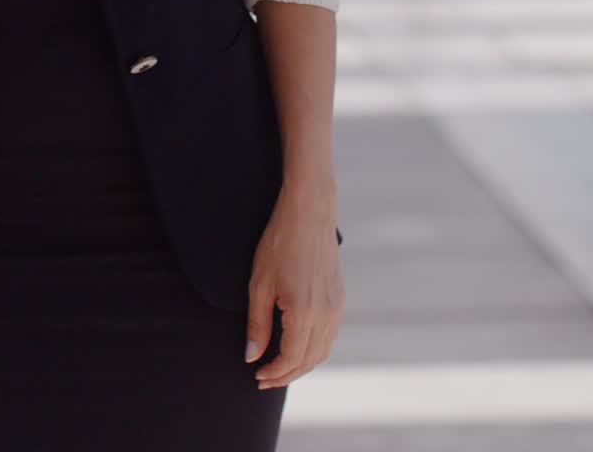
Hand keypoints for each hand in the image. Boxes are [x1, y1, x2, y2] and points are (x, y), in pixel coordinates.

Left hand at [245, 187, 343, 388]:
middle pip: (309, 361)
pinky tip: (298, 345)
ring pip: (322, 351)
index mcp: (304, 312)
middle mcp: (326, 314)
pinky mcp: (340, 298)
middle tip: (264, 378)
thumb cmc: (279, 243)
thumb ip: (257, 324)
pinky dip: (314, 348)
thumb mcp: (259, 284)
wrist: (309, 213)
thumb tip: (252, 357)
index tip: (256, 376)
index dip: (273, 373)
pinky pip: (330, 335)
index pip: (290, 359)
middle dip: (286, 375)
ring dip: (302, 364)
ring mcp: (337, 307)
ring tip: (279, 366)